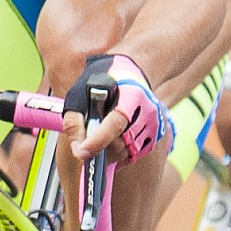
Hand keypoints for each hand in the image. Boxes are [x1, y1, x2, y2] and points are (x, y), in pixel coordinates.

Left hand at [65, 51, 172, 165]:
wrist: (129, 74)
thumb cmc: (102, 84)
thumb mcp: (81, 94)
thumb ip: (75, 121)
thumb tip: (78, 150)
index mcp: (131, 95)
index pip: (115, 123)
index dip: (98, 141)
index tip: (82, 153)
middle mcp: (146, 110)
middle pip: (120, 143)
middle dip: (100, 148)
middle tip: (88, 143)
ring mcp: (154, 123)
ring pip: (126, 153)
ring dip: (109, 153)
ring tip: (100, 139)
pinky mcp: (155, 134)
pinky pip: (134, 156)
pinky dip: (119, 156)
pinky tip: (111, 143)